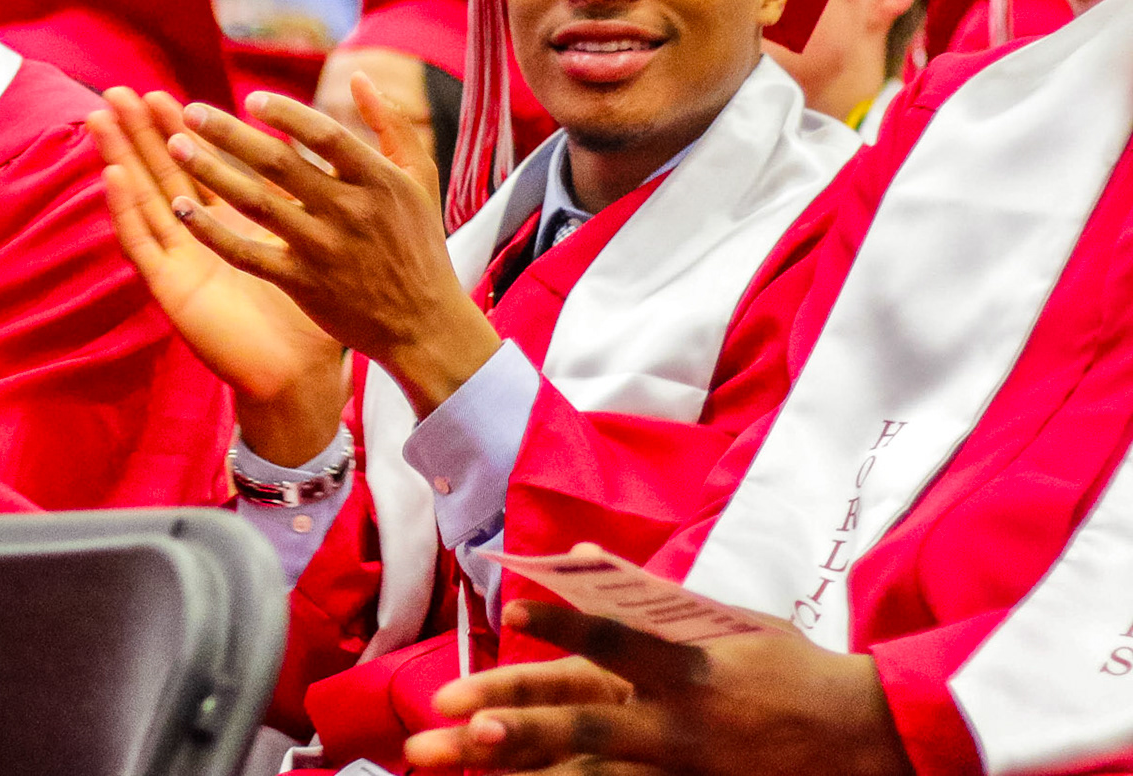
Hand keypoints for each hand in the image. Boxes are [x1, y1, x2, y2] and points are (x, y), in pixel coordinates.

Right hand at [90, 88, 346, 465]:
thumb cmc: (311, 317)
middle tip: (117, 91)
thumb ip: (305, 200)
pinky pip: (143, 244)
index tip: (164, 92)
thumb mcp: (308, 243)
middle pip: (161, 174)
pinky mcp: (171, 289)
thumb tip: (317, 152)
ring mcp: (180, 262)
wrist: (301, 374)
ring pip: (143, 199)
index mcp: (230, 227)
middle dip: (139, 133)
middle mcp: (198, 240)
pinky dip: (125, 210)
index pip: (197, 168)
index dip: (178, 131)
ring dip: (120, 159)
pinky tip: (113, 176)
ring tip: (99, 119)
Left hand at [165, 76, 498, 416]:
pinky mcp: (300, 284)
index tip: (251, 99)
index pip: (325, 135)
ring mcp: (321, 249)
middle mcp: (348, 212)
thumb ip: (391, 124)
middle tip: (189, 111)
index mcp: (378, 180)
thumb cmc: (419, 243)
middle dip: (229, 134)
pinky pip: (246, 254)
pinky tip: (180, 209)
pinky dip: (211, 232)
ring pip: (254, 204)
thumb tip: (357, 76)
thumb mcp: (420, 178)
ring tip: (175, 146)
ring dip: (211, 172)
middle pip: (278, 164)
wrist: (422, 325)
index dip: (286, 113)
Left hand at [404, 601, 914, 775]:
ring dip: (521, 769)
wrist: (865, 742)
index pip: (614, 636)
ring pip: (585, 773)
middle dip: (507, 722)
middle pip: (579, 722)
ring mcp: (676, 770)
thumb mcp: (723, 621)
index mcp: (684, 666)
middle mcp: (673, 724)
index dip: (564, 622)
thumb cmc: (787, 671)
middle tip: (443, 719)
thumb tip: (579, 554)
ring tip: (463, 758)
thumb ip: (642, 595)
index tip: (513, 608)